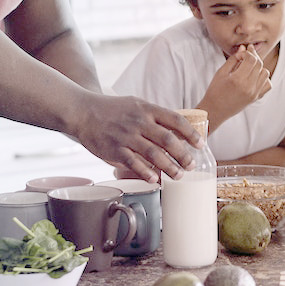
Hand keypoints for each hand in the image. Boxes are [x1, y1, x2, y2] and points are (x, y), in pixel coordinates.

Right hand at [73, 96, 201, 182]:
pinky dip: (146, 172)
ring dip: (169, 167)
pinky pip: (133, 163)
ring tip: (179, 175)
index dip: (191, 133)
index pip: (175, 120)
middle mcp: (139, 122)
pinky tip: (155, 179)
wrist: (83, 112)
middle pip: (168, 140)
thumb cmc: (113, 110)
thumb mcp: (137, 105)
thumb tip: (178, 132)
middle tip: (191, 165)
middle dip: (183, 155)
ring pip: (154, 154)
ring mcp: (127, 136)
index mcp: (147, 110)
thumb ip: (156, 118)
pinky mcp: (115, 149)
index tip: (201, 144)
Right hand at [200, 45, 270, 126]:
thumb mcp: (221, 72)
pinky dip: (263, 78)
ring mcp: (254, 93)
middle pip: (259, 64)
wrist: (215, 110)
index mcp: (238, 79)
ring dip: (259, 67)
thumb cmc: (215, 90)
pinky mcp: (256, 98)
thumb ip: (234, 59)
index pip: (251, 59)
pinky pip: (268, 84)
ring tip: (249, 67)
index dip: (248, 52)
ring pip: (265, 73)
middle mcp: (248, 87)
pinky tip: (254, 76)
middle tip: (247, 54)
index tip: (242, 52)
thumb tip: (244, 48)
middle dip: (254, 56)